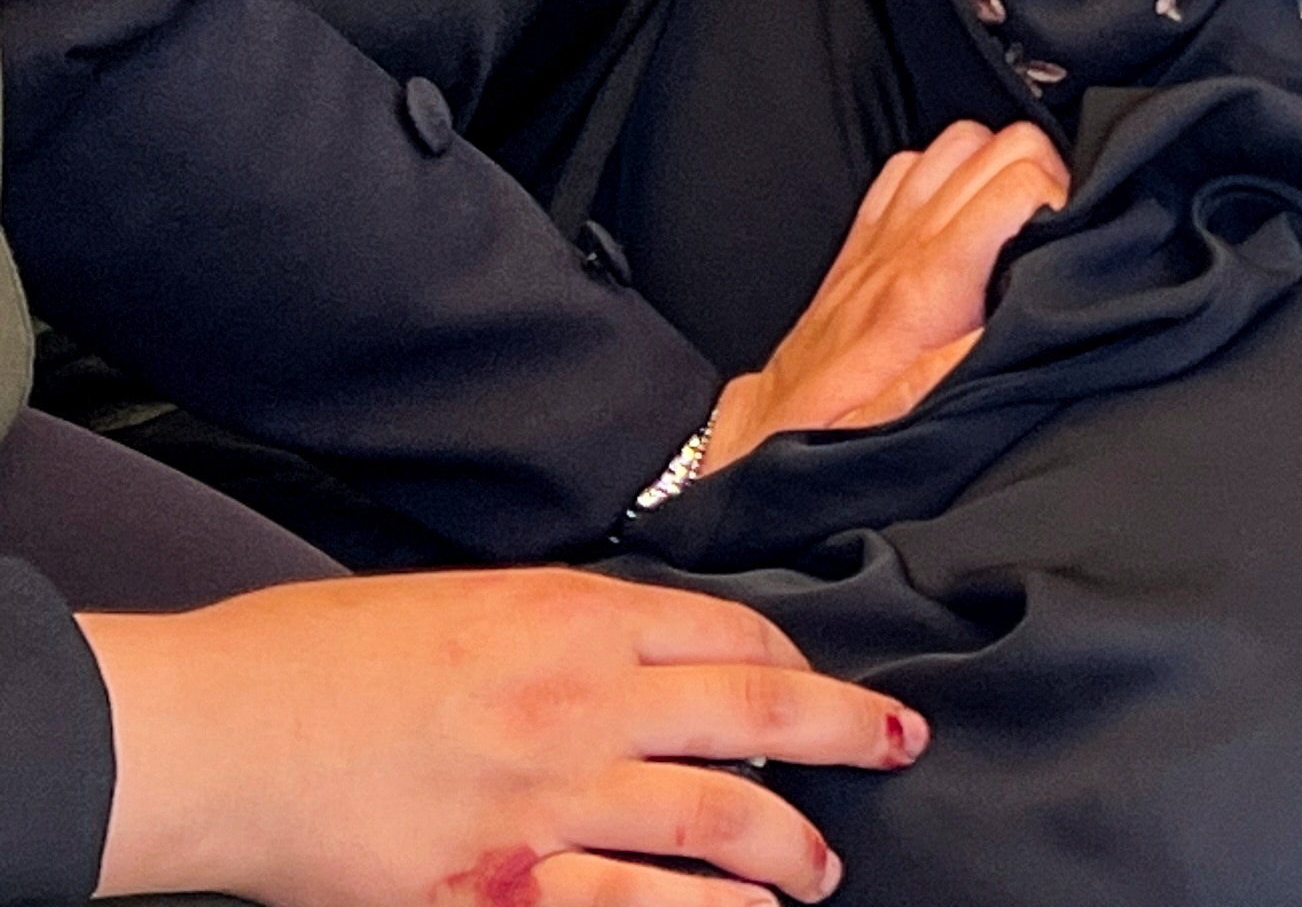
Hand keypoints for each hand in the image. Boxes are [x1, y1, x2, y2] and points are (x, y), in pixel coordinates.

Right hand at [83, 569, 921, 906]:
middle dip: (849, 733)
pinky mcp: (505, 887)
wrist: (222, 730)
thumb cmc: (319, 657)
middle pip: (761, 712)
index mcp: (574, 618)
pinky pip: (636, 906)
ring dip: (791, 847)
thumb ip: (561, 627)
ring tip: (821, 871)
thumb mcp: (466, 604)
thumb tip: (634, 650)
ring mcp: (552, 800)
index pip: (728, 635)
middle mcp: (585, 702)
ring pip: (724, 819)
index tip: (819, 687)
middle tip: (899, 747)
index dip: (792, 665)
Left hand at [705, 120, 1069, 470]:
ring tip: (1019, 215)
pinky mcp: (863, 241)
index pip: (1017, 183)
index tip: (1076, 238)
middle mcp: (905, 246)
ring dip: (997, 165)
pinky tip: (961, 212)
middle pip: (999, 146)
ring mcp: (882, 235)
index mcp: (927, 288)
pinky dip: (945, 172)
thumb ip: (960, 373)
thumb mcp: (910, 426)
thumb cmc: (839, 439)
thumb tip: (1021, 325)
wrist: (768, 435)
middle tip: (1059, 225)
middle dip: (1046, 172)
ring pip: (959, 143)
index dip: (1065, 198)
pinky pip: (909, 166)